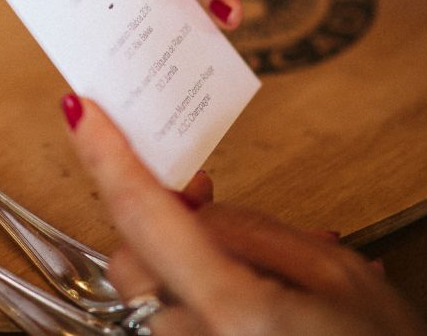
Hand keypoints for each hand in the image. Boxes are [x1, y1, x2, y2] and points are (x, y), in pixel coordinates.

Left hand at [62, 95, 426, 334]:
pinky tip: (262, 309)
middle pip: (133, 261)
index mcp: (234, 309)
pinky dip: (201, 307)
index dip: (108, 156)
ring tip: (268, 279)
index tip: (83, 113)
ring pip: (155, 299)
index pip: (145, 216)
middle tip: (208, 204)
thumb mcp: (342, 281)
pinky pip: (177, 328)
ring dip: (188, 275)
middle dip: (160, 228)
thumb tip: (199, 206)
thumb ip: (259, 234)